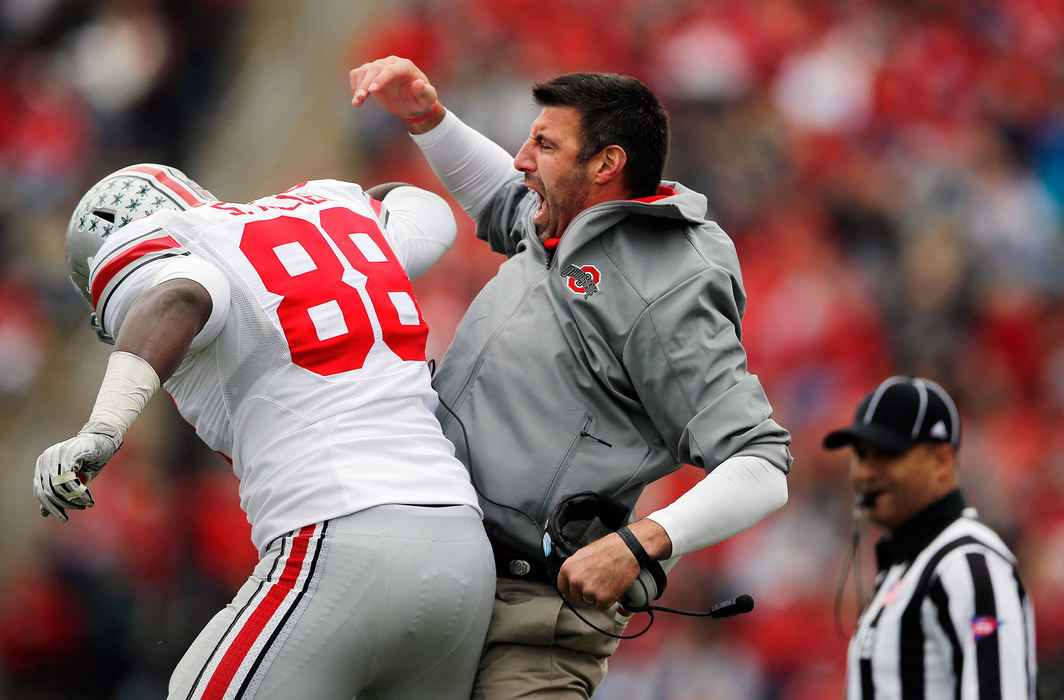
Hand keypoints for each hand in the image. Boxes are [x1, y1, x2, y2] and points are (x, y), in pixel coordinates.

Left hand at [33, 421, 121, 521]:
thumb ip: (57, 492)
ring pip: (59, 487)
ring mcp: (56, 455)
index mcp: (42, 464)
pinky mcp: (69, 455)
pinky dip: (79, 492)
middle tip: (80, 509)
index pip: (40, 491)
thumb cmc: (88, 460)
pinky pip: (69, 480)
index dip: (51, 507)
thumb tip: (44, 513)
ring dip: (75, 500)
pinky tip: (88, 498)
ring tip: (87, 504)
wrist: (104, 440)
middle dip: (64, 505)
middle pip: (48, 491)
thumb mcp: (71, 479)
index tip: (64, 518)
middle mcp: (46, 459)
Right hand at [349, 56, 437, 118]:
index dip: (381, 79)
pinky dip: (354, 85)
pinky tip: (356, 99)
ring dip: (358, 86)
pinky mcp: (370, 73)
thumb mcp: (427, 98)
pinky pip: (358, 74)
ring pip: (364, 71)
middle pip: (375, 68)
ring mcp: (380, 66)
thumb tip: (419, 84)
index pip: (391, 70)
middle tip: (361, 98)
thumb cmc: (421, 100)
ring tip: (357, 102)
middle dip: (366, 83)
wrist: (413, 103)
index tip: (372, 91)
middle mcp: (391, 63)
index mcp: (405, 66)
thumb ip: (425, 92)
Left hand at [556, 519, 672, 610]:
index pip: (562, 587)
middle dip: (584, 594)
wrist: (627, 550)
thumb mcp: (584, 554)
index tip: (576, 591)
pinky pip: (601, 607)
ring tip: (606, 582)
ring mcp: (588, 590)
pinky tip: (611, 588)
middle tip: (596, 585)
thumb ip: (575, 568)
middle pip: (575, 597)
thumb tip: (572, 578)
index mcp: (568, 568)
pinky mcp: (602, 598)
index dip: (571, 589)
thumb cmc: (609, 548)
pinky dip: (607, 601)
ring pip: (589, 602)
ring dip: (596, 597)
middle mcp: (575, 580)